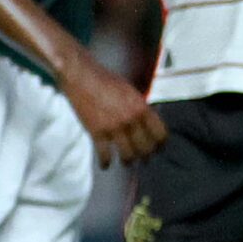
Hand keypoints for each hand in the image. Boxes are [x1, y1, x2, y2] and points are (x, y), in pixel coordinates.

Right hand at [60, 51, 164, 167]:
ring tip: (126, 162)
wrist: (82, 76)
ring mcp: (114, 127)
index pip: (160, 134)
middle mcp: (131, 119)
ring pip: (128, 156)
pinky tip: (105, 165)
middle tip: (143, 160)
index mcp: (142, 107)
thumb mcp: (130, 92)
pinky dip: (105, 163)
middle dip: (145, 157)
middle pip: (146, 149)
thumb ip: (140, 108)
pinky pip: (105, 155)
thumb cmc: (106, 81)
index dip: (161, 145)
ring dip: (127, 161)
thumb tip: (147, 123)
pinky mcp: (97, 132)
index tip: (158, 149)